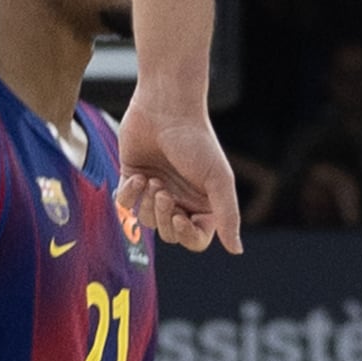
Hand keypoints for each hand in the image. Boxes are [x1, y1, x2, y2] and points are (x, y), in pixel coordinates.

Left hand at [113, 91, 246, 255]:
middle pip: (169, 234)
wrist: (165, 109)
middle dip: (163, 217)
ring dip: (146, 203)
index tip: (180, 216)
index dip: (186, 234)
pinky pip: (124, 204)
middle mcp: (180, 199)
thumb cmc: (196, 142)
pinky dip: (128, 195)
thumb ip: (228, 217)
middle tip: (164, 192)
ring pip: (145, 221)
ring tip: (152, 179)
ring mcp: (155, 190)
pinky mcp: (132, 179)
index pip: (195, 239)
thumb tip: (237, 251)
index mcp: (204, 203)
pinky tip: (137, 176)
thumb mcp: (220, 180)